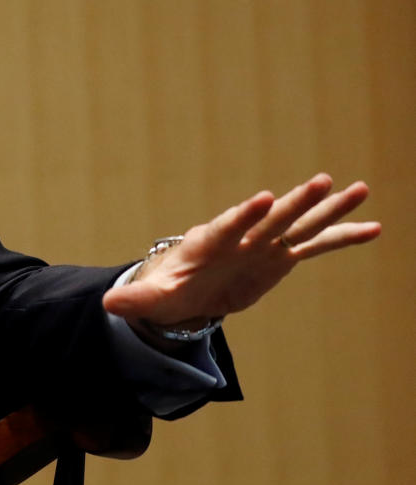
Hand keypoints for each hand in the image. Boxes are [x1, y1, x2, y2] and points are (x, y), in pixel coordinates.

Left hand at [102, 173, 380, 328]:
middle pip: (270, 218)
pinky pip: (314, 247)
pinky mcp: (278, 259)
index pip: (227, 227)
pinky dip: (341, 238)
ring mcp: (262, 246)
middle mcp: (239, 238)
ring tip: (361, 189)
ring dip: (327, 209)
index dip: (243, 214)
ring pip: (298, 225)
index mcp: (207, 245)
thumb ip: (134, 301)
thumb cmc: (165, 290)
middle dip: (294, 201)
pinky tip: (374, 228)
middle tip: (322, 180)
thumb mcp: (149, 299)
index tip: (263, 197)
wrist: (182, 291)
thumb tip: (109, 303)